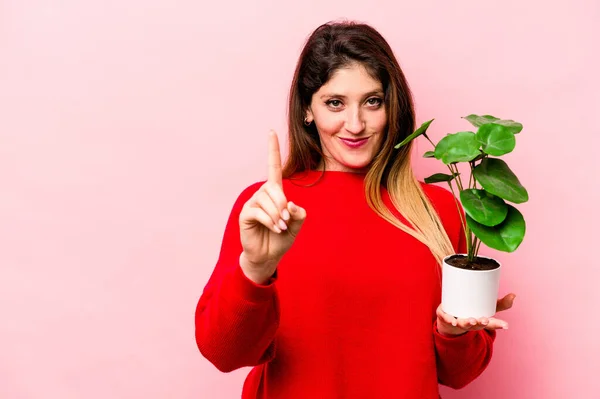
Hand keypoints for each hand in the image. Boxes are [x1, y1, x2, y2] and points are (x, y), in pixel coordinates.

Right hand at [238, 130, 306, 283]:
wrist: (268, 255)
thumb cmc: (282, 238)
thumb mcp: (296, 225)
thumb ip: (299, 214)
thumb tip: (291, 205)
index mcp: (275, 192)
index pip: (273, 167)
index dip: (272, 150)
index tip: (271, 131)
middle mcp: (262, 194)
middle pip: (274, 189)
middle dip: (283, 205)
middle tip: (286, 221)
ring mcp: (252, 203)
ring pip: (267, 201)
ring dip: (277, 215)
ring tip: (280, 227)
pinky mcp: (246, 213)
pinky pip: (259, 211)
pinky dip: (270, 221)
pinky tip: (274, 228)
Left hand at [436, 293, 515, 336]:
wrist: (450, 321)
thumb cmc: (472, 312)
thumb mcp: (487, 307)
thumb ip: (501, 303)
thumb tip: (514, 295)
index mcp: (480, 321)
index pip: (491, 324)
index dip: (498, 325)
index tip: (505, 325)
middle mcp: (470, 323)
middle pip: (477, 325)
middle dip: (481, 323)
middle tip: (484, 320)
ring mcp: (458, 321)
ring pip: (463, 323)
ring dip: (467, 323)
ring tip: (471, 320)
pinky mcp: (446, 317)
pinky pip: (447, 319)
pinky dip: (450, 320)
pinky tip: (453, 321)